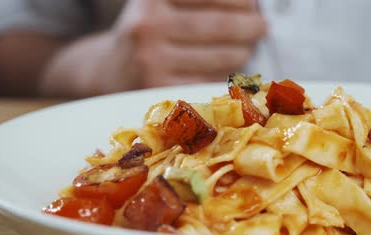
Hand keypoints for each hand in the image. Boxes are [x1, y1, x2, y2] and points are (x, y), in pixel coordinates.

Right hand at [111, 0, 266, 88]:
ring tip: (247, 48)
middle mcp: (148, 25)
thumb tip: (251, 6)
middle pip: (218, 26)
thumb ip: (197, 3)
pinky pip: (207, 81)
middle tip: (262, 28)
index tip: (254, 5)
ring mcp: (152, 60)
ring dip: (242, 52)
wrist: (108, 70)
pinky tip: (230, 70)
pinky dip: (224, 75)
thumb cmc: (146, 31)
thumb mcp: (160, 4)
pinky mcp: (159, 89)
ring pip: (218, 57)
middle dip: (248, 27)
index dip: (239, 1)